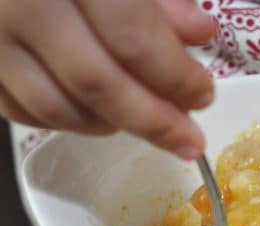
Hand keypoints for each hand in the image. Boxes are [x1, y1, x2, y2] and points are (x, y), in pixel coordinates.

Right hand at [0, 0, 214, 159]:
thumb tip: (198, 34)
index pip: (131, 36)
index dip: (174, 76)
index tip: (203, 95)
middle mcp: (20, 2)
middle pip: (96, 83)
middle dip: (153, 120)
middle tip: (189, 141)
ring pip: (56, 106)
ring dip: (112, 126)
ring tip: (149, 125)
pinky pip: (18, 109)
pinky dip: (65, 122)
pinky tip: (100, 117)